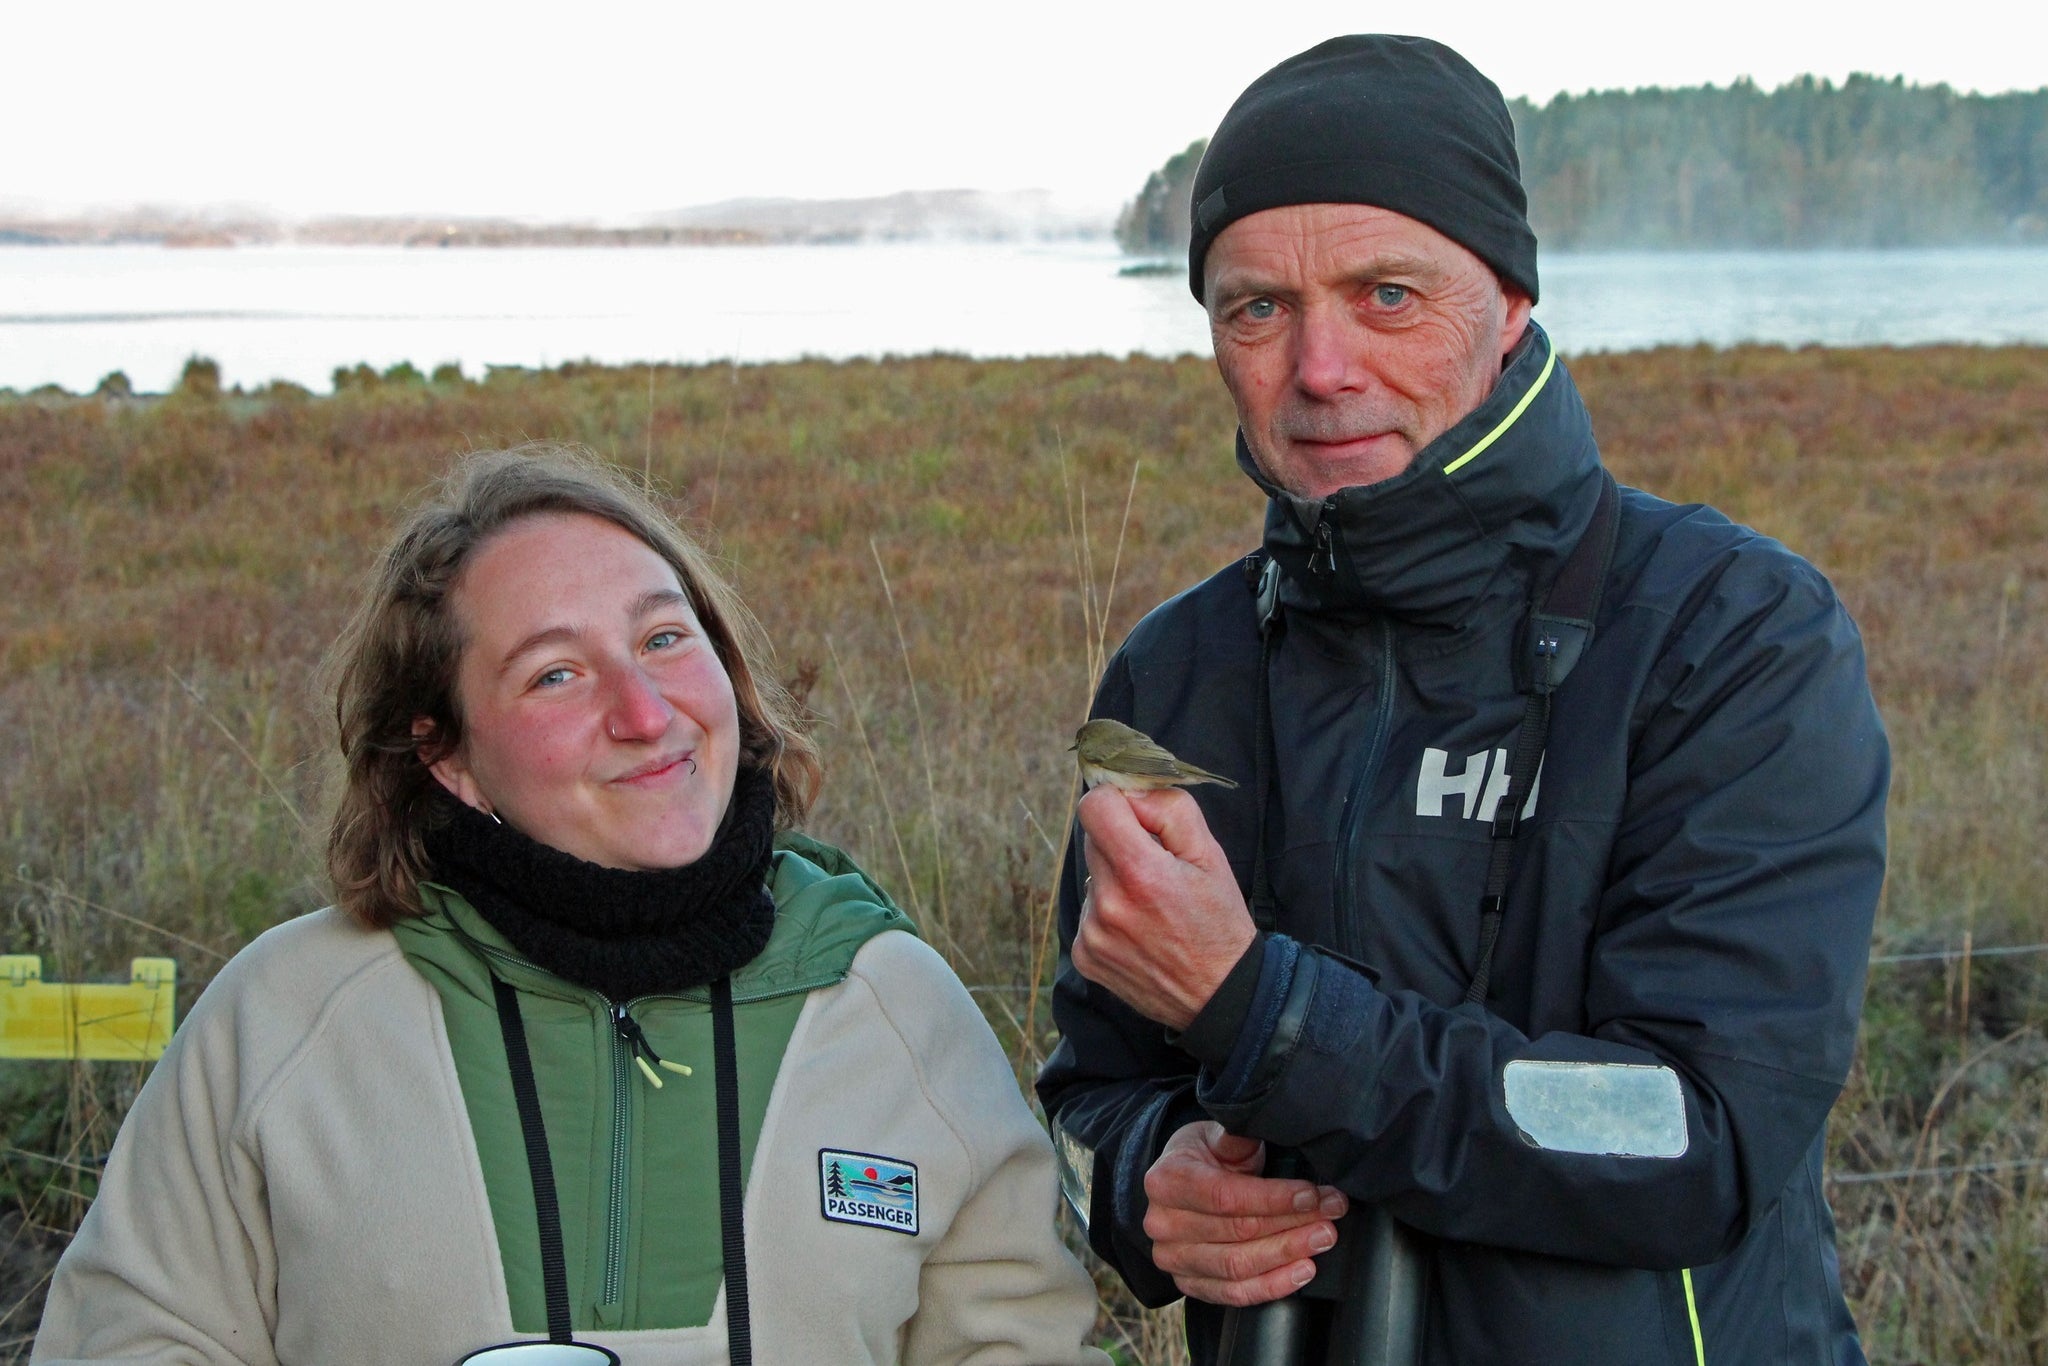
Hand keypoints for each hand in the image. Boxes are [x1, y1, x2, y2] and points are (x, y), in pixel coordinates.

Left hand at [1072, 785, 1256, 1029]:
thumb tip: (1129, 793)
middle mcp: (1108, 904)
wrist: (1220, 995)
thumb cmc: (1219, 922)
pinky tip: (1140, 930)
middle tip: (1157, 867)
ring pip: (1092, 876)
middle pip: (1093, 839)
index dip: (1118, 803)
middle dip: (1122, 842)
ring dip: (1115, 880)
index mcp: (1140, 873)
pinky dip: (1108, 914)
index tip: (1139, 818)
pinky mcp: (1085, 956)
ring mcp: (1092, 934)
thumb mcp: (1210, 855)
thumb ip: (1169, 810)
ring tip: (1152, 906)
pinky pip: (1088, 912)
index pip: (1094, 807)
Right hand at [1143, 1121, 1348, 1306]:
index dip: (1274, 1199)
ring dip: (1287, 1254)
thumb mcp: (1214, 1135)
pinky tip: (1301, 1271)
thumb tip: (1258, 1122)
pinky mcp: (1189, 1284)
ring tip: (1322, 1239)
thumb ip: (1235, 1137)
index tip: (1312, 1196)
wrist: (1179, 1184)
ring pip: (1238, 1266)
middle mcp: (1163, 1223)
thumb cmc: (1202, 1156)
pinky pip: (1234, 1294)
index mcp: (1167, 1180)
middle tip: (1330, 1215)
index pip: (1226, 1196)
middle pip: (1238, 1232)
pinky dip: (1272, 1286)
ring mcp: (1173, 1258)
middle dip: (1292, 1223)